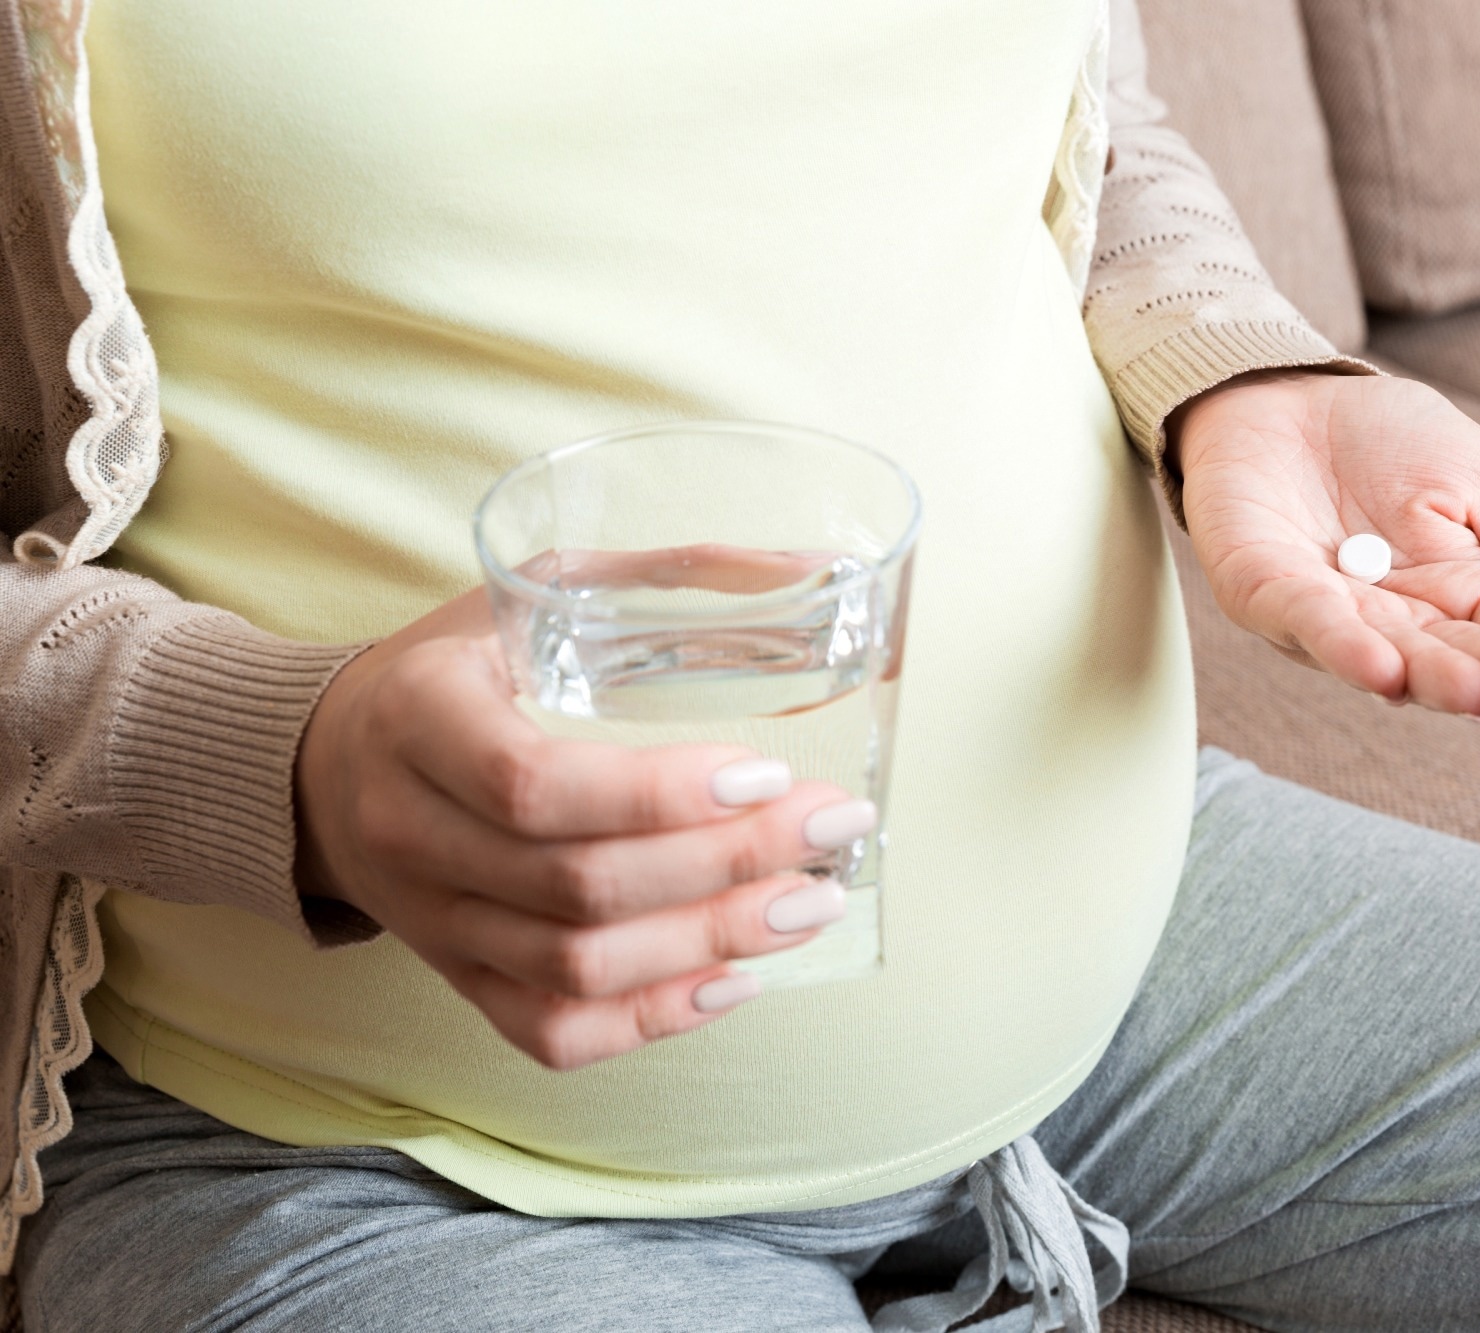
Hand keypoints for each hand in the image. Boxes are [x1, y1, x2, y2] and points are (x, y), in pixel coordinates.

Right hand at [295, 587, 870, 1068]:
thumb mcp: (535, 590)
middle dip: (725, 866)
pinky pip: (550, 1030)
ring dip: (709, 943)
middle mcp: (410, 829)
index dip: (659, 795)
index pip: (533, 786)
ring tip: (811, 903)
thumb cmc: (456, 663)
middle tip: (830, 830)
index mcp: (419, 717)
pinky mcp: (455, 975)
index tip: (767, 772)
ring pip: (574, 967)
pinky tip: (735, 980)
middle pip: (576, 885)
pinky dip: (650, 1019)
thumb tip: (816, 567)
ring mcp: (429, 919)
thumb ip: (667, 575)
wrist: (323, 761)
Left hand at [1175, 371, 1479, 715]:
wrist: (1291, 392)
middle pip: (1453, 659)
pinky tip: (1383, 667)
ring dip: (1431, 677)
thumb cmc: (1391, 441)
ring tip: (1477, 691)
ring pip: (1384, 656)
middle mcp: (1396, 624)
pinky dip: (1340, 646)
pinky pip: (1302, 622)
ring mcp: (1329, 615)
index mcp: (1458, 599)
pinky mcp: (1261, 593)